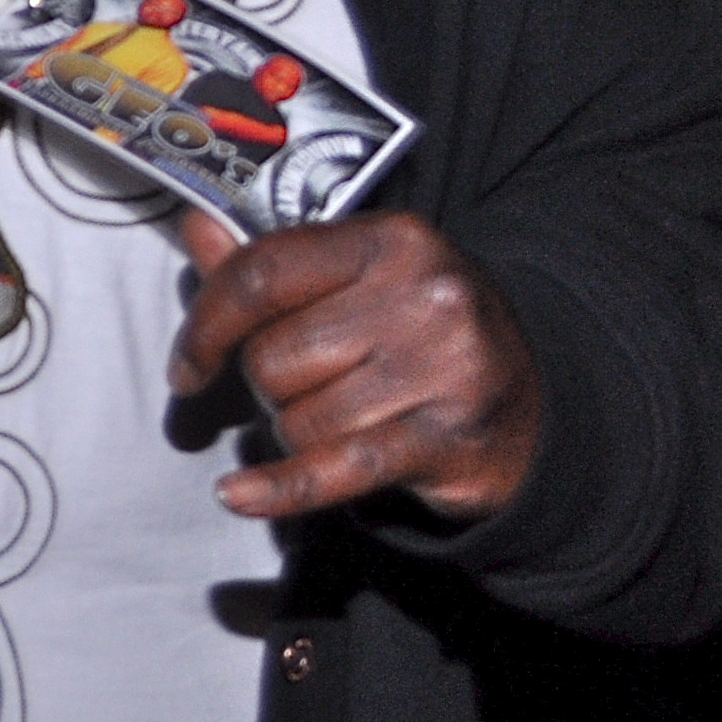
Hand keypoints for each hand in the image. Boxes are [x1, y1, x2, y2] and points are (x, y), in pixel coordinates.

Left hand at [170, 211, 543, 522]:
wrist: (533, 408)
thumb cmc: (422, 336)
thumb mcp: (361, 282)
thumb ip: (273, 262)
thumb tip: (197, 227)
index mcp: (393, 241)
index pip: (262, 273)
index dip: (206, 324)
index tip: (188, 364)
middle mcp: (424, 296)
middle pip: (273, 356)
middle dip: (271, 384)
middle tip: (316, 386)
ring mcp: (443, 369)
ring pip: (297, 418)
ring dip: (300, 431)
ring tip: (349, 417)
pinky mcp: (448, 441)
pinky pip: (334, 468)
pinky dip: (279, 487)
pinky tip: (239, 494)